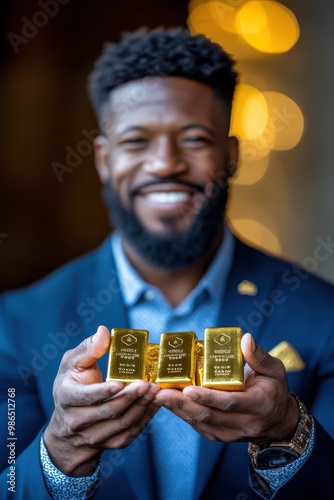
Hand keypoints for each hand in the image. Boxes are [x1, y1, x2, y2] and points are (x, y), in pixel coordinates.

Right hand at [44, 326, 159, 476]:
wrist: (68, 427)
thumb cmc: (72, 384)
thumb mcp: (72, 363)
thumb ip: (88, 348)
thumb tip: (103, 331)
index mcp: (67, 397)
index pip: (86, 397)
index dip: (103, 391)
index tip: (121, 382)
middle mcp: (78, 421)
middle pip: (109, 411)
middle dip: (130, 397)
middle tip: (148, 383)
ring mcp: (94, 436)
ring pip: (122, 423)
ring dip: (141, 407)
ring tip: (155, 390)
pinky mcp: (111, 443)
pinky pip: (131, 432)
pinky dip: (145, 417)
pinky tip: (155, 402)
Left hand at [154, 333, 298, 445]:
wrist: (279, 420)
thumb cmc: (275, 389)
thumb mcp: (275, 369)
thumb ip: (259, 355)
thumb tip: (245, 338)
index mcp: (258, 405)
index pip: (229, 402)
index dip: (208, 397)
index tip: (188, 389)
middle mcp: (244, 423)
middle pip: (208, 416)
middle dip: (182, 404)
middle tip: (160, 393)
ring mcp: (231, 433)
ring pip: (201, 423)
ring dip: (178, 410)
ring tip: (158, 396)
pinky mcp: (221, 435)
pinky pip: (199, 426)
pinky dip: (183, 415)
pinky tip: (168, 403)